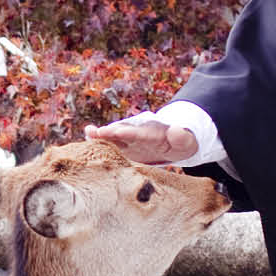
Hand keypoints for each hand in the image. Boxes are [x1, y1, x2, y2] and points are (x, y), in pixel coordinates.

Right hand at [83, 119, 198, 164]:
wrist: (174, 143)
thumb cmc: (182, 144)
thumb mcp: (186, 141)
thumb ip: (181, 137)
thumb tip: (176, 130)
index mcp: (154, 133)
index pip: (140, 133)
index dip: (129, 133)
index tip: (118, 132)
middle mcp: (139, 132)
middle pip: (123, 130)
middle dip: (111, 132)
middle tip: (96, 132)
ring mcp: (130, 138)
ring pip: (114, 134)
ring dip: (102, 134)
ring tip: (89, 132)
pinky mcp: (125, 145)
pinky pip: (111, 142)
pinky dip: (101, 140)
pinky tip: (88, 138)